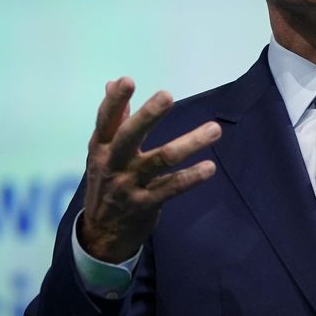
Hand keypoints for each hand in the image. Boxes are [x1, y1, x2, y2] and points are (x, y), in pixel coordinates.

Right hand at [79, 77, 220, 262]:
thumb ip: (113, 120)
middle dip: (148, 116)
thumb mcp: (101, 152)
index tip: (127, 81)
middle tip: (167, 96)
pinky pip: (172, 188)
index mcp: (101, 147)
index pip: (105, 120)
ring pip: (161, 160)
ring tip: (214, 130)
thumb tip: (113, 82)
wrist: (101, 234)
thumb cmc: (106, 182)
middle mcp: (113, 163)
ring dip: (189, 143)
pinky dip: (191, 178)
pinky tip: (209, 168)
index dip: (115, 101)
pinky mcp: (146, 204)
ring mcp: (130, 185)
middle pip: (130, 136)